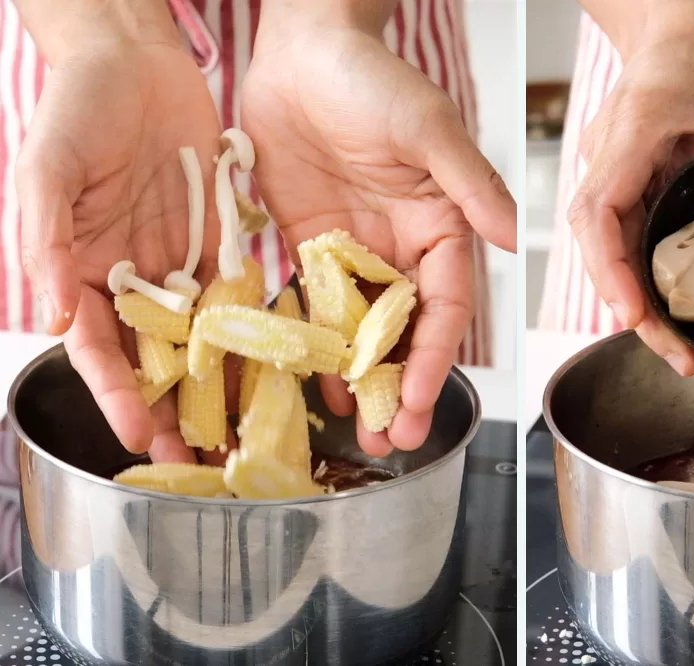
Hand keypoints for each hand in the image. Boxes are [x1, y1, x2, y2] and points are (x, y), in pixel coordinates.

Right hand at [16, 19, 222, 460]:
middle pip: (153, 358)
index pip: (100, 349)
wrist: (134, 61)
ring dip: (218, 385)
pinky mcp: (219, 244)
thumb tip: (59, 312)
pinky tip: (275, 368)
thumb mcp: (48, 169)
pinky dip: (253, 333)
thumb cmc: (77, 108)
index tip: (142, 439)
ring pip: (201, 338)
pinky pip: (238, 297)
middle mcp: (131, 279)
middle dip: (173, 409)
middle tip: (202, 459)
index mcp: (82, 271)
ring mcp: (176, 264)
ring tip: (243, 431)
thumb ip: (48, 239)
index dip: (118, 396)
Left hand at [242, 12, 514, 456]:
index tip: (419, 398)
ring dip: (363, 380)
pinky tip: (316, 386)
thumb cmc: (375, 79)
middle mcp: (402, 247)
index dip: (436, 356)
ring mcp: (354, 250)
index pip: (447, 306)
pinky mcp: (308, 244)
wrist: (303, 48)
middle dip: (405, 386)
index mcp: (442, 226)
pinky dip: (315, 345)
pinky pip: (313, 305)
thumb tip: (516, 241)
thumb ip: (474, 186)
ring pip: (362, 329)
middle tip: (397, 439)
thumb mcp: (431, 131)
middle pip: (408, 331)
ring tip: (361, 432)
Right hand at [569, 0, 693, 377]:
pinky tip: (681, 307)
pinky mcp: (623, 180)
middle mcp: (609, 156)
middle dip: (634, 308)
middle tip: (685, 359)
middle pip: (598, 248)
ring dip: (639, 301)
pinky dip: (646, 277)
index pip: (600, 212)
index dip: (612, 271)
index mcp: (635, 130)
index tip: (638, 316)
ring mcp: (610, 170)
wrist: (671, 15)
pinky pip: (624, 237)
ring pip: (607, 250)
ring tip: (686, 349)